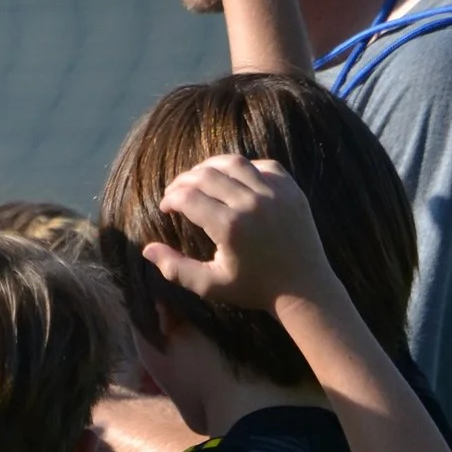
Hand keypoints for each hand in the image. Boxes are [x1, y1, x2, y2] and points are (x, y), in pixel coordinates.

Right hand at [141, 155, 336, 310]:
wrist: (305, 288)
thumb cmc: (254, 288)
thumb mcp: (210, 285)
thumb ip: (175, 268)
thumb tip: (146, 249)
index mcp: (229, 227)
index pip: (187, 197)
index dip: (170, 198)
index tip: (166, 208)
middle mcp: (251, 204)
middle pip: (205, 175)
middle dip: (183, 181)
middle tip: (176, 193)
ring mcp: (274, 193)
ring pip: (233, 162)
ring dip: (210, 167)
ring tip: (199, 178)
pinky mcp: (291, 189)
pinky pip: (262, 165)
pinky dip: (243, 168)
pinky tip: (233, 180)